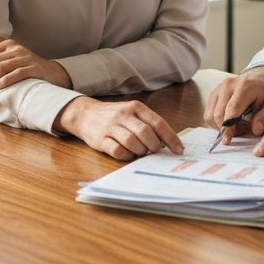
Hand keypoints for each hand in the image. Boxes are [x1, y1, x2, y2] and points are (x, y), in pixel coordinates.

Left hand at [0, 34, 70, 94]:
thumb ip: (0, 47)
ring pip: (1, 68)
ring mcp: (25, 58)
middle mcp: (15, 49)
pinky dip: (5, 80)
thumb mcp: (13, 55)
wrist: (53, 73)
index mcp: (8, 45)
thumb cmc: (28, 66)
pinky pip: (17, 73)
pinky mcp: (34, 68)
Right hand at [54, 97, 183, 159]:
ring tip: (141, 152)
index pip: (158, 122)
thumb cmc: (114, 116)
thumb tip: (166, 142)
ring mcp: (111, 127)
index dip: (170, 138)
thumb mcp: (131, 112)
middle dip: (154, 146)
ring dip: (141, 151)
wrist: (85, 114)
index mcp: (136, 107)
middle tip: (155, 152)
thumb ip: (147, 123)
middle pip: (146, 132)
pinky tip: (128, 154)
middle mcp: (124, 115)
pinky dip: (127, 156)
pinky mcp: (100, 139)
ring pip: (132, 142)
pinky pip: (118, 151)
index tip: (179, 149)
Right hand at [204, 66, 263, 144]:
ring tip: (235, 126)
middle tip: (238, 133)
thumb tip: (255, 130)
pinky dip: (216, 122)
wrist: (260, 78)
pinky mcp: (214, 93)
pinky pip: (208, 113)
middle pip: (219, 114)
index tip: (227, 141)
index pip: (232, 110)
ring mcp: (219, 88)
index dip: (228, 128)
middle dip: (225, 129)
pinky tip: (228, 122)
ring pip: (211, 115)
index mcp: (245, 87)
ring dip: (220, 126)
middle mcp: (228, 85)